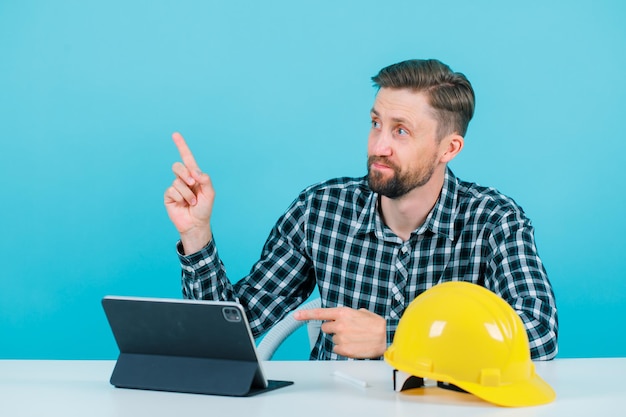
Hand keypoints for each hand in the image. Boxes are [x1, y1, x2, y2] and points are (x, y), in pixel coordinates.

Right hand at [164, 132, 214, 253]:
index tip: (175, 134)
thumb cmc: (204, 208)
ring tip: (192, 202)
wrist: (196, 224)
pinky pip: (172, 190)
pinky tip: (183, 204)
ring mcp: (175, 187)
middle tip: (193, 184)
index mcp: (194, 176)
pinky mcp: (168, 196)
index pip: (187, 158)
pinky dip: (180, 198)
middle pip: (178, 166)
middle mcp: (183, 179)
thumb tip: (195, 172)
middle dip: (186, 174)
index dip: (181, 146)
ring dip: (187, 193)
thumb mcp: (210, 193)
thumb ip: (205, 180)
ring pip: (177, 181)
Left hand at [294, 307, 386, 358]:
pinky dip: (344, 349)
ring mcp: (341, 338)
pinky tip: (355, 345)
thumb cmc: (377, 325)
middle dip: (332, 329)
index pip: (320, 313)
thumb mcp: (363, 312)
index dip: (306, 314)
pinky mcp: (344, 350)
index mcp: (343, 313)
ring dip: (341, 339)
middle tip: (345, 330)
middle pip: (325, 328)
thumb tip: (344, 317)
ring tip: (355, 338)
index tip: (296, 315)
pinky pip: (338, 349)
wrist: (387, 338)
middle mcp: (339, 325)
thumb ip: (349, 313)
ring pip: (333, 340)